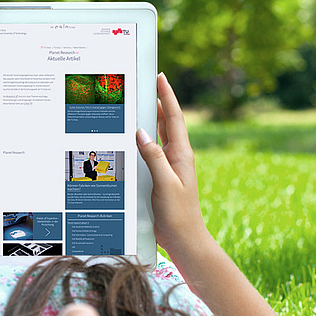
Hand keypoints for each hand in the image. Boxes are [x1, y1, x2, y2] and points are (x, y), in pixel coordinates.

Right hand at [136, 74, 208, 254]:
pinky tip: (132, 140)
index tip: (160, 77)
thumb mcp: (165, 183)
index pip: (173, 118)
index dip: (167, 96)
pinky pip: (151, 153)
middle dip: (157, 102)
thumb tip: (141, 132)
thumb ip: (154, 157)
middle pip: (166, 123)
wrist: (183, 238)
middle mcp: (176, 157)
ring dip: (149, 120)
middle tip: (145, 84)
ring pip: (157, 137)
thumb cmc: (178, 213)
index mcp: (181, 154)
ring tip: (137, 104)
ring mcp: (169, 167)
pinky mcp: (161, 178)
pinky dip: (142, 142)